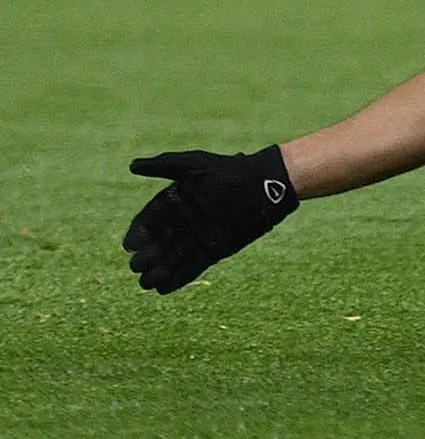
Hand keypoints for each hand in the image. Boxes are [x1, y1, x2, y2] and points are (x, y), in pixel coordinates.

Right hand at [123, 146, 298, 292]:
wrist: (266, 185)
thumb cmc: (230, 171)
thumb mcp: (196, 165)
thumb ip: (164, 166)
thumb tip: (132, 165)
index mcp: (176, 201)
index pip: (150, 220)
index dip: (139, 232)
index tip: (130, 245)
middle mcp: (184, 221)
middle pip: (159, 241)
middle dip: (147, 255)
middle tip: (137, 266)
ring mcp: (199, 236)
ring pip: (174, 257)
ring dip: (160, 271)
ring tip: (147, 283)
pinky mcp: (215, 250)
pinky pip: (193, 266)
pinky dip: (180, 277)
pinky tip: (165, 288)